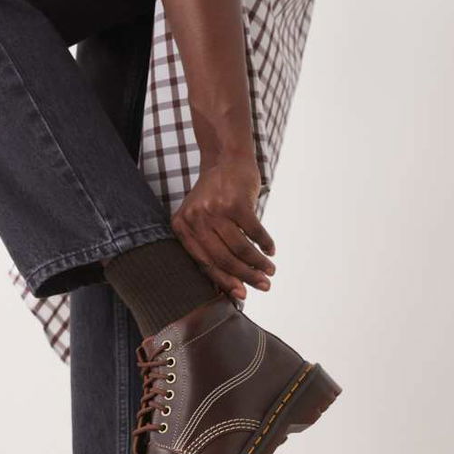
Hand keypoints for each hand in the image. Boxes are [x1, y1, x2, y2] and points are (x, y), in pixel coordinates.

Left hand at [171, 156, 275, 300]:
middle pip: (223, 259)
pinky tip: (271, 250)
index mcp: (182, 227)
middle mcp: (195, 219)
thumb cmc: (216, 194)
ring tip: (270, 270)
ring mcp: (215, 209)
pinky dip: (265, 243)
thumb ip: (210, 245)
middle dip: (245, 277)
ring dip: (258, 263)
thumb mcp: (202, 218)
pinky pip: (254, 231)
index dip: (224, 281)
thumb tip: (230, 282)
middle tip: (263, 286)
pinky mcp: (235, 202)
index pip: (204, 263)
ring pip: (239, 248)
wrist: (226, 158)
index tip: (241, 295)